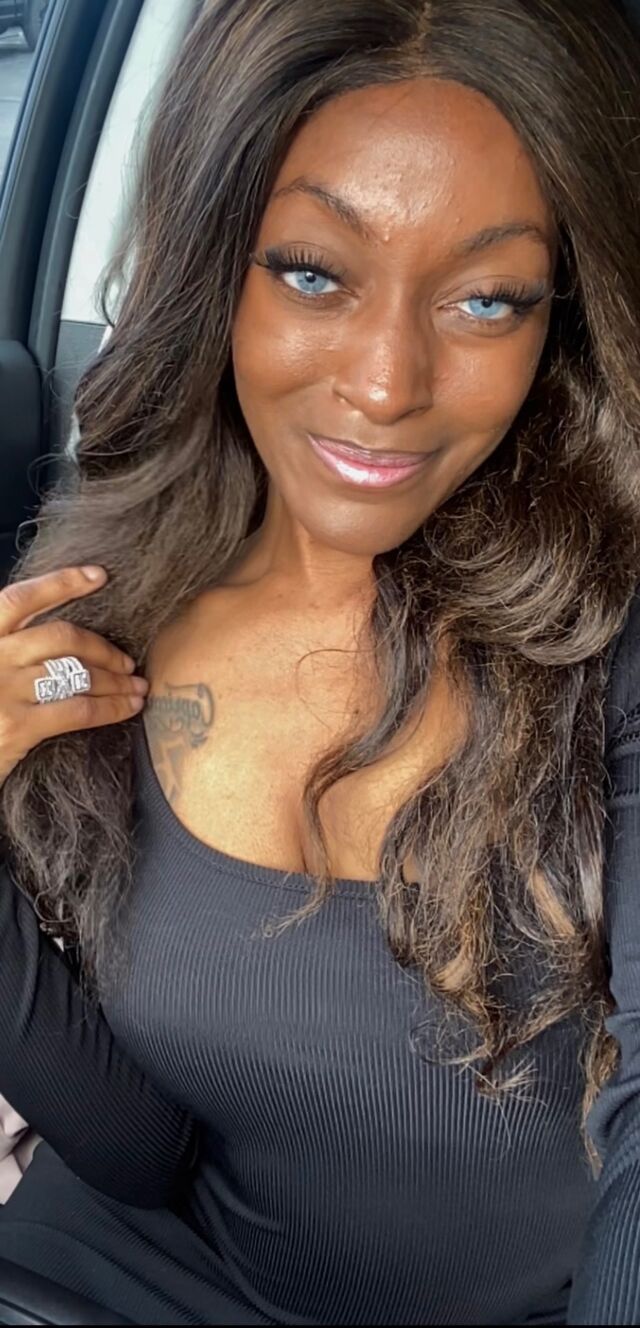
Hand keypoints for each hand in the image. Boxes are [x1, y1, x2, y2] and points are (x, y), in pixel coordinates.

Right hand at [0, 566, 148, 788]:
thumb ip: (8, 650)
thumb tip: (60, 639)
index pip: (21, 599)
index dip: (61, 582)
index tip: (98, 575)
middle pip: (61, 637)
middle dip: (103, 647)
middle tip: (126, 662)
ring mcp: (4, 690)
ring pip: (77, 673)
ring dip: (116, 680)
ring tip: (136, 688)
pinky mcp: (17, 726)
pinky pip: (79, 709)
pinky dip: (112, 707)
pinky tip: (128, 708)